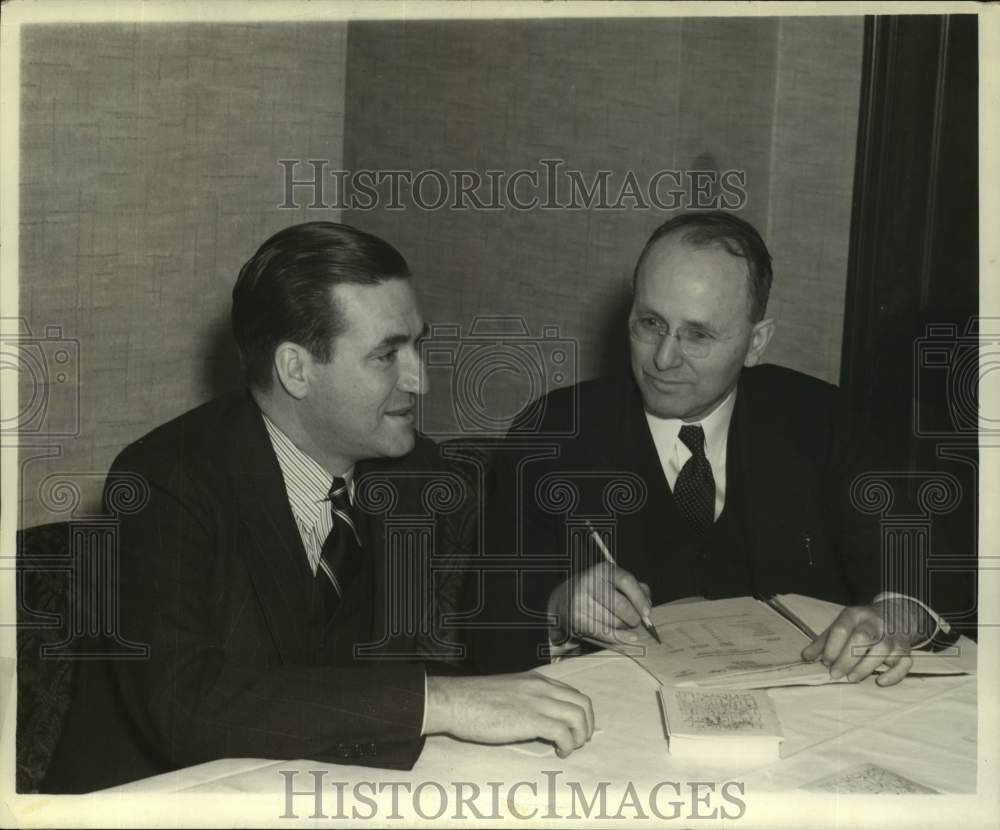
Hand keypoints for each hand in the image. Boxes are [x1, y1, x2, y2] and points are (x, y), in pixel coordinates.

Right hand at [423, 673, 594, 757]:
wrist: (455, 701)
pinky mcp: (531, 719)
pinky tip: (558, 752)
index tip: (574, 730)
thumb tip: (535, 718)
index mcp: (536, 680)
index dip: (580, 714)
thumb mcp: (507, 691)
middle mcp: (542, 687)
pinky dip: (567, 745)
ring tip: (568, 749)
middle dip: (586, 726)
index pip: (573, 693)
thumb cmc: (473, 700)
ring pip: (578, 717)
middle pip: (583, 703)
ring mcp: (537, 702)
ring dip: (580, 737)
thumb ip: (525, 699)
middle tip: (577, 742)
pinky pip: (563, 732)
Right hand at [547, 561, 651, 647]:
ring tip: (623, 624)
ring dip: (625, 627)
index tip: (647, 612)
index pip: (626, 581)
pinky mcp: (577, 619)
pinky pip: (604, 633)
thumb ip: (635, 588)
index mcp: (602, 570)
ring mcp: (581, 601)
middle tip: (635, 621)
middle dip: (633, 617)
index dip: (639, 598)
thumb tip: (646, 604)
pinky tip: (630, 639)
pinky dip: (620, 638)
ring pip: (614, 621)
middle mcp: (589, 582)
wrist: (564, 599)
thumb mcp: (614, 581)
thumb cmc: (597, 591)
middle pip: (621, 605)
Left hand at [801, 598, 931, 685]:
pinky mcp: (905, 650)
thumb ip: (823, 641)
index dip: (832, 646)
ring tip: (851, 679)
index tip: (825, 661)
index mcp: (855, 615)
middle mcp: (875, 623)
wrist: (896, 613)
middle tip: (835, 674)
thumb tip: (806, 657)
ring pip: (882, 650)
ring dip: (865, 667)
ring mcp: (892, 636)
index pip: (842, 627)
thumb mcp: (841, 625)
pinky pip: (904, 663)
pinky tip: (880, 681)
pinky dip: (894, 674)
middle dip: (847, 658)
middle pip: (862, 638)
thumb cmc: (861, 624)